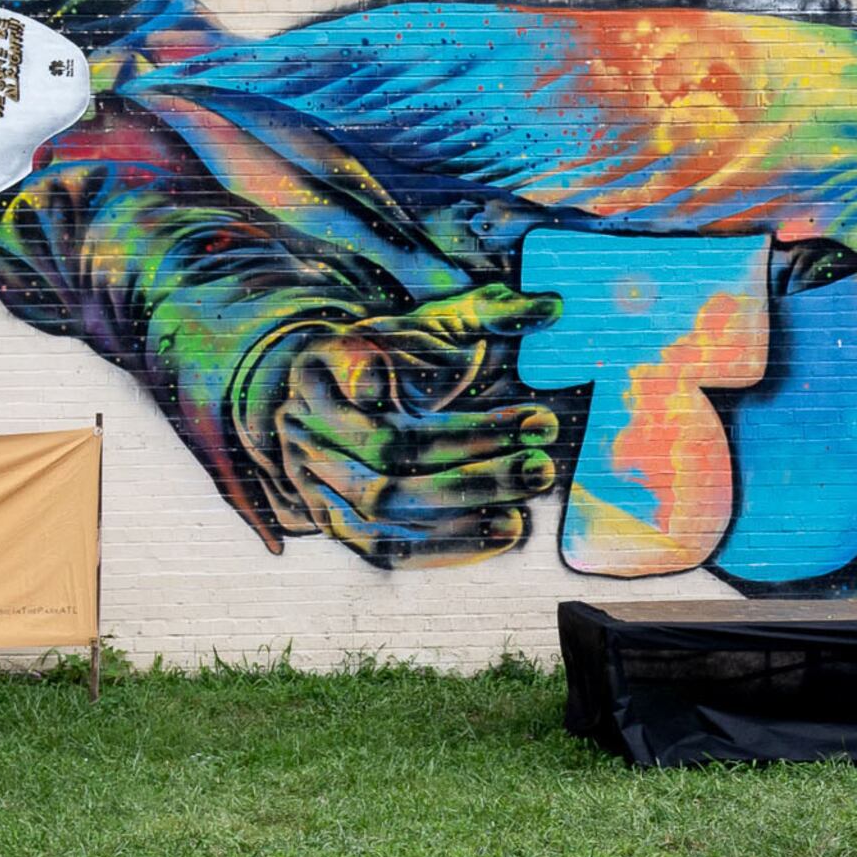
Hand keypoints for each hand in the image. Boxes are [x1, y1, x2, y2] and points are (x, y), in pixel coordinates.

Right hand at [271, 285, 565, 567]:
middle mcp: (304, 424)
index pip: (371, 373)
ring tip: (534, 479)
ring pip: (385, 505)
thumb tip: (552, 307)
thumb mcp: (435, 321)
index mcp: (320, 364)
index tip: (510, 389)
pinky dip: (450, 545)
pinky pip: (388, 550)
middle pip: (388, 447)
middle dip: (473, 449)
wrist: (349, 403)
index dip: (444, 403)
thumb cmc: (399, 355)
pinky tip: (509, 528)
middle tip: (545, 442)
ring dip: (468, 501)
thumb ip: (489, 310)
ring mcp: (312, 481)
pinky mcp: (336, 525)